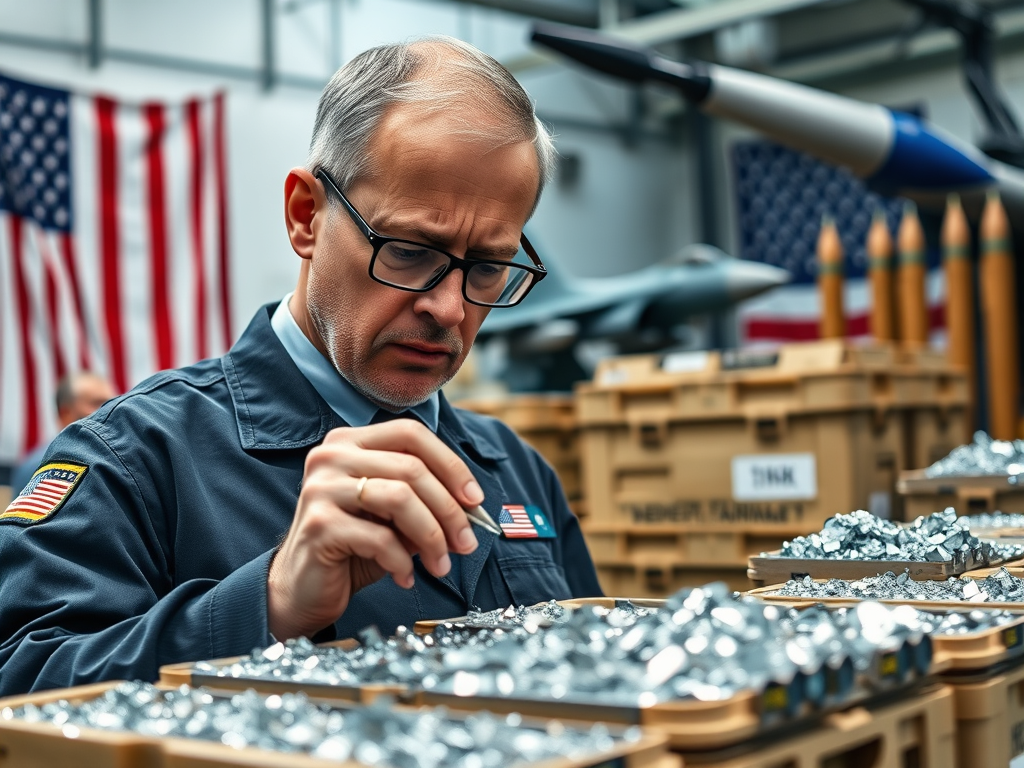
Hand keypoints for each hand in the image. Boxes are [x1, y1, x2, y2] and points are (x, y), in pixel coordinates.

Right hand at [267, 419, 482, 639]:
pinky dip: (403, 561)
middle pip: (411, 468)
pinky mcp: (319, 524)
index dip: (450, 464)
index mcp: (350, 442)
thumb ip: (424, 502)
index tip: (474, 499)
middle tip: (466, 543)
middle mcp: (331, 456)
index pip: (411, 434)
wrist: (302, 588)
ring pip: (400, 498)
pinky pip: (380, 538)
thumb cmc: (352, 547)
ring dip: (432, 536)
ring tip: (440, 564)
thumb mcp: (393, 517)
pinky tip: (406, 577)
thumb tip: (471, 506)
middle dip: (449, 510)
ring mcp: (321, 488)